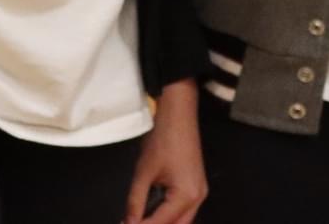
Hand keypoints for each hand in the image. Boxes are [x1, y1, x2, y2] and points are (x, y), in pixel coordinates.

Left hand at [124, 79, 205, 223]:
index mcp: (186, 195)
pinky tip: (153, 214)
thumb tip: (128, 223)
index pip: (161, 223)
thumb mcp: (144, 173)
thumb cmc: (162, 141)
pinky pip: (185, 210)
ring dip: (164, 223)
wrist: (179, 115)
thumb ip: (135, 203)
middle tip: (134, 223)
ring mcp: (200, 192)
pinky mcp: (196, 186)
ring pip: (183, 221)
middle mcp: (198, 198)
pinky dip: (170, 216)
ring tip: (140, 220)